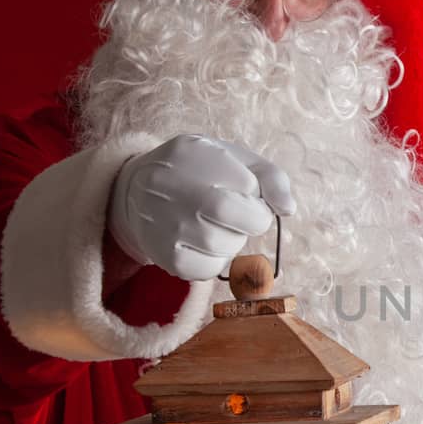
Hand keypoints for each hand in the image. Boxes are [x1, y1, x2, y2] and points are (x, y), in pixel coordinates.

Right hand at [106, 134, 295, 280]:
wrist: (135, 191)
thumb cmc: (198, 174)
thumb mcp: (233, 158)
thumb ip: (270, 177)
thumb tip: (287, 208)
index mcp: (196, 154)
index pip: (250, 186)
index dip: (256, 196)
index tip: (244, 194)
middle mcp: (175, 187)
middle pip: (237, 216)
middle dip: (251, 220)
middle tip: (240, 216)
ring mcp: (167, 223)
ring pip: (225, 246)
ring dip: (232, 240)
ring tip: (214, 225)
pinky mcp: (165, 255)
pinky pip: (207, 269)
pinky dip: (214, 259)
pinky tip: (200, 242)